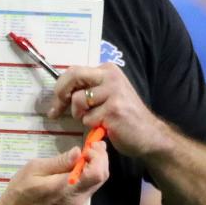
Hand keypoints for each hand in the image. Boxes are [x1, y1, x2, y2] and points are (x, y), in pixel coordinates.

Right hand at [0, 141, 108, 204]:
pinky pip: (83, 196)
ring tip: (78, 161)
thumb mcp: (33, 171)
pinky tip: (69, 178)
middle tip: (90, 148)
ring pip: (92, 188)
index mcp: (67, 190)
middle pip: (100, 180)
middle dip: (99, 161)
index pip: (98, 173)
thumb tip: (78, 152)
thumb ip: (59, 162)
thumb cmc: (18, 196)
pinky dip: (82, 184)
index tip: (91, 146)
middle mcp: (77, 203)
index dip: (100, 157)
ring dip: (89, 173)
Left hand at [46, 63, 168, 159]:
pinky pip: (88, 118)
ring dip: (81, 115)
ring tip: (95, 120)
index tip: (56, 103)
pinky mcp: (114, 110)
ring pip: (78, 101)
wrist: (149, 134)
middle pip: (74, 76)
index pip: (74, 70)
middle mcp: (111, 76)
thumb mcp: (107, 94)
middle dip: (61, 95)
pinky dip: (92, 126)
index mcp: (107, 70)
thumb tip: (59, 94)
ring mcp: (113, 92)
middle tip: (57, 111)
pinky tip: (105, 127)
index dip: (60, 87)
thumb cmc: (124, 116)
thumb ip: (88, 89)